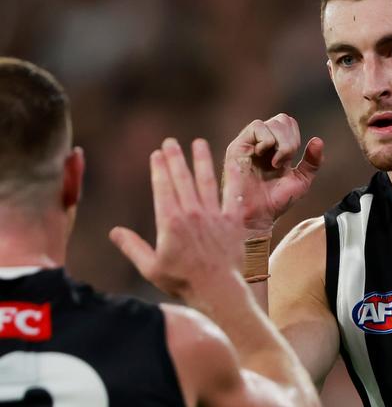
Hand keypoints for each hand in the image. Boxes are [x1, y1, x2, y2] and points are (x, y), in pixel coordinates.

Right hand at [109, 138, 245, 303]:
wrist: (218, 291)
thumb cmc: (183, 283)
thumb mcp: (151, 268)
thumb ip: (132, 247)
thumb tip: (114, 232)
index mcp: (170, 223)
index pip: (162, 188)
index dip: (159, 168)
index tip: (157, 154)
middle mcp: (192, 213)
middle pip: (182, 179)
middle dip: (175, 158)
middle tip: (170, 142)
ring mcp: (214, 215)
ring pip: (206, 181)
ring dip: (201, 160)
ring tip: (198, 143)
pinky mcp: (233, 221)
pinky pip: (233, 194)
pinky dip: (234, 178)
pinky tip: (234, 162)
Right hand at [221, 113, 323, 235]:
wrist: (258, 216)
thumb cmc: (276, 201)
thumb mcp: (302, 180)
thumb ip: (312, 161)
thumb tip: (318, 140)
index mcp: (275, 147)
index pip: (289, 124)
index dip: (295, 137)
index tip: (291, 160)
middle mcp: (262, 142)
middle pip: (282, 120)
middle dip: (290, 141)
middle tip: (284, 162)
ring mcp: (250, 143)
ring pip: (272, 123)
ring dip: (281, 143)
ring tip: (275, 163)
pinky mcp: (238, 146)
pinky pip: (256, 127)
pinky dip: (267, 140)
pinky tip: (264, 157)